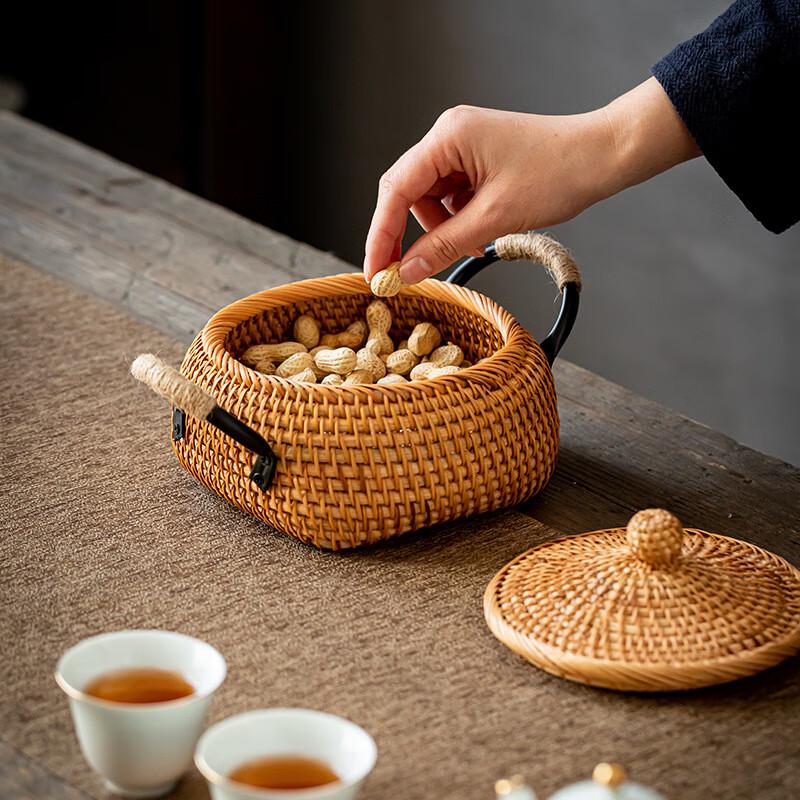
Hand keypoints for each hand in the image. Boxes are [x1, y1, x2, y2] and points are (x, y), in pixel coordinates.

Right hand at [364, 77, 699, 282]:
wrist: (603, 156)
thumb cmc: (558, 174)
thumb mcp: (495, 218)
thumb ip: (445, 246)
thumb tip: (407, 271)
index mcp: (447, 137)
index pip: (395, 190)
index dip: (380, 235)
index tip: (375, 271)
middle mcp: (449, 136)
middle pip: (408, 194)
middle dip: (406, 236)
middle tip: (403, 275)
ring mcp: (463, 147)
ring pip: (430, 200)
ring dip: (441, 231)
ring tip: (472, 246)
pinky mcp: (477, 160)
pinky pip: (452, 197)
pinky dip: (459, 222)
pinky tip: (480, 235)